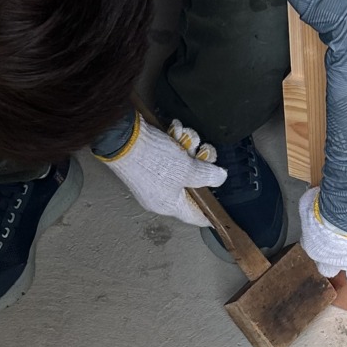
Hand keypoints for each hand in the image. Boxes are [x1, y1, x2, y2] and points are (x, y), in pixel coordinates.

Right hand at [97, 115, 226, 223]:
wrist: (124, 137)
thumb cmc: (154, 160)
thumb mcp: (188, 169)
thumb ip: (207, 175)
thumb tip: (220, 177)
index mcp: (169, 205)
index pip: (196, 216)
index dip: (211, 211)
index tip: (222, 210)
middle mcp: (161, 194)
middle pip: (193, 183)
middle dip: (202, 164)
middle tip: (205, 151)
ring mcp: (154, 177)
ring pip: (183, 164)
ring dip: (189, 147)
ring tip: (186, 137)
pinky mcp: (149, 160)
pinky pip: (170, 154)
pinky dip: (175, 141)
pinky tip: (175, 130)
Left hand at [300, 187, 346, 288]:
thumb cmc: (327, 207)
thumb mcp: (310, 204)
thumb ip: (309, 207)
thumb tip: (309, 200)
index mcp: (318, 249)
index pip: (319, 259)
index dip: (324, 257)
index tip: (327, 251)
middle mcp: (336, 261)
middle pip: (334, 272)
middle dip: (339, 270)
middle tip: (346, 266)